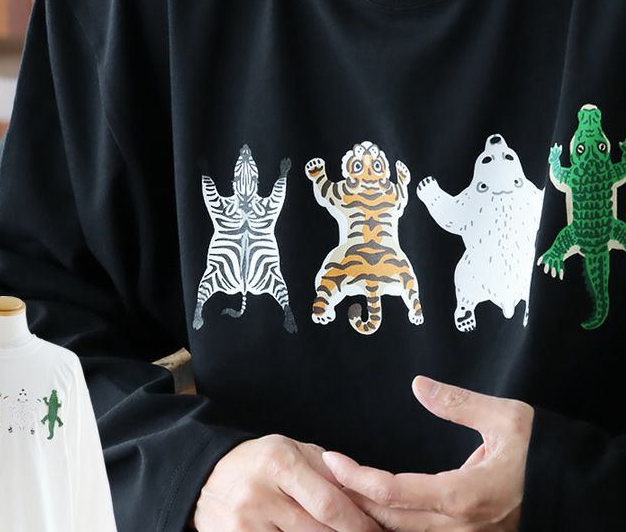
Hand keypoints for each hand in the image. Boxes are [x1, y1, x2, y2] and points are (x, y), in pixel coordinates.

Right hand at [189, 433, 382, 531]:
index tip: (377, 531)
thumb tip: (368, 497)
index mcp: (279, 462)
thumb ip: (328, 471)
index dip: (359, 524)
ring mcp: (246, 524)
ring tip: (331, 530)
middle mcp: (260, 494)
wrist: (208, 475)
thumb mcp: (292, 450)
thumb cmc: (260, 461)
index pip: (330, 505)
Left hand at [322, 376, 533, 530]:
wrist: (580, 492)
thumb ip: (458, 403)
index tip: (331, 460)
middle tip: (321, 476)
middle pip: (389, 522)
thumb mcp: (506, 419)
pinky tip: (372, 508)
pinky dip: (391, 523)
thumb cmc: (544, 453)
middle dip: (350, 500)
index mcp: (464, 496)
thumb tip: (418, 384)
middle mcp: (460, 526)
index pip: (393, 493)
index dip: (356, 478)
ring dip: (367, 515)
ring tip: (338, 490)